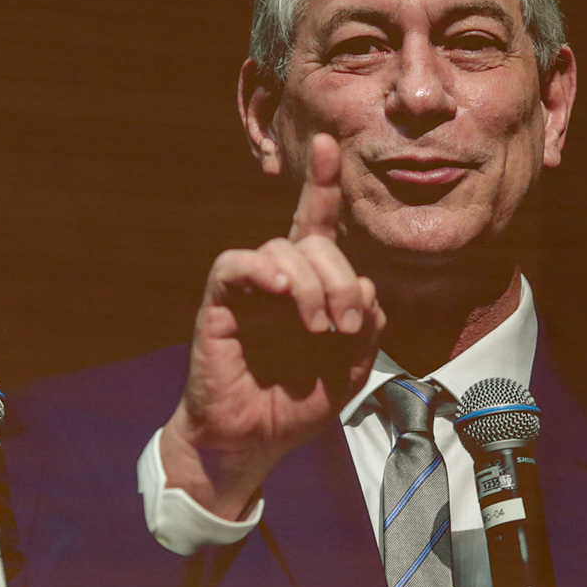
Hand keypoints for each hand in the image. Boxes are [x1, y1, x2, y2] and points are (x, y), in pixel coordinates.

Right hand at [159, 133, 385, 517]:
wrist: (251, 442)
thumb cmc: (296, 404)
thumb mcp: (351, 367)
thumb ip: (367, 325)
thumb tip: (364, 283)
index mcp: (310, 288)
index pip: (318, 225)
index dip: (323, 185)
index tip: (330, 145)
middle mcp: (279, 280)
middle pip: (314, 241)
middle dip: (341, 276)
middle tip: (347, 324)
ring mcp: (248, 289)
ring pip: (282, 249)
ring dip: (312, 284)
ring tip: (318, 327)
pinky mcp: (219, 302)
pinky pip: (236, 264)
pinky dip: (261, 269)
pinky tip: (278, 289)